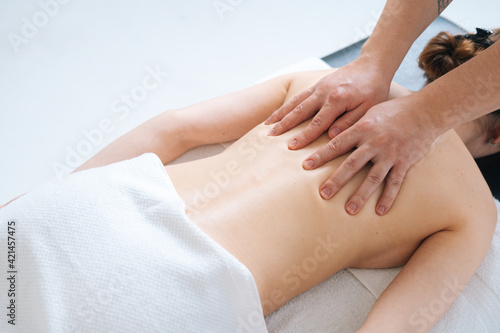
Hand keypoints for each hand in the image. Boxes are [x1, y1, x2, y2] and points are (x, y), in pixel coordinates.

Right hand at [265, 56, 391, 147]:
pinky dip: (286, 106)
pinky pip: (298, 97)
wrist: (372, 65)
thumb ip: (349, 122)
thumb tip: (331, 136)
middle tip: (270, 136)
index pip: (317, 123)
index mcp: (336, 100)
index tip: (291, 147)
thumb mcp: (368, 109)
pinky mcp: (318, 84)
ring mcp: (319, 87)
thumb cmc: (373, 90)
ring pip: (295, 102)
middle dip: (283, 125)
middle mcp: (323, 92)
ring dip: (280, 114)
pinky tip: (278, 113)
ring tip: (266, 125)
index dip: (304, 136)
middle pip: (299, 111)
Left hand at [302, 97, 438, 214]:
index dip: (320, 156)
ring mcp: (390, 153)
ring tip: (349, 210)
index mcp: (363, 128)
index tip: (305, 166)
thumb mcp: (369, 113)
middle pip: (351, 164)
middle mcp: (375, 142)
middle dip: (336, 180)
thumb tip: (330, 134)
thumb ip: (351, 125)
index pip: (336, 144)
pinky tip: (380, 211)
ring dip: (360, 195)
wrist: (425, 111)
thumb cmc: (393, 111)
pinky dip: (388, 197)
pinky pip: (395, 182)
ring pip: (373, 178)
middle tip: (323, 194)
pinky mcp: (405, 162)